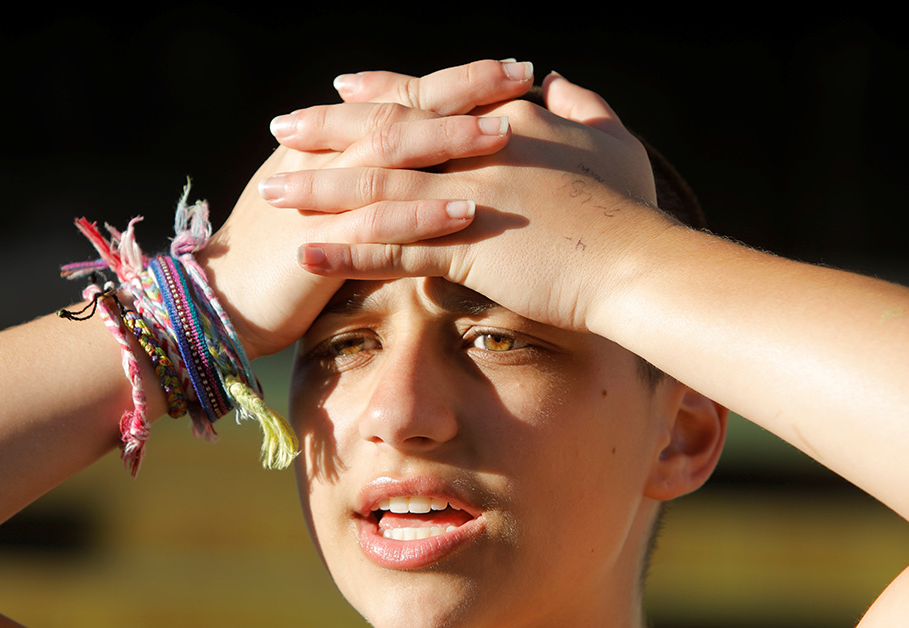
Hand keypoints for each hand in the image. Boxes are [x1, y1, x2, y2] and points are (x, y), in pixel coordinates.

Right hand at [204, 100, 518, 358]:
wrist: (216, 305)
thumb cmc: (275, 260)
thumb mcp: (320, 207)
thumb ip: (364, 182)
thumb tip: (420, 167)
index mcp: (333, 147)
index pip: (400, 100)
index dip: (453, 82)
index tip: (508, 70)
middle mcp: (328, 160)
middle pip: (402, 112)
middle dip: (462, 91)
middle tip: (519, 73)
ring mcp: (321, 200)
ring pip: (391, 159)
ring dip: (449, 143)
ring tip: (505, 131)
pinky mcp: (320, 247)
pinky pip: (378, 226)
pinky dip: (422, 215)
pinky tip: (467, 210)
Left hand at [264, 68, 666, 336]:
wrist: (638, 264)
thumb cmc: (629, 209)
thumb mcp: (613, 141)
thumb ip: (582, 107)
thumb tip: (560, 82)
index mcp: (503, 124)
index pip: (429, 99)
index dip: (380, 91)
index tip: (340, 87)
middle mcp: (474, 152)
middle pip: (386, 136)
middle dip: (327, 132)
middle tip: (279, 128)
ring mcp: (465, 199)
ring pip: (376, 190)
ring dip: (319, 191)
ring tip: (271, 192)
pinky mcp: (464, 249)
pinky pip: (391, 251)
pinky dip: (346, 252)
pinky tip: (306, 255)